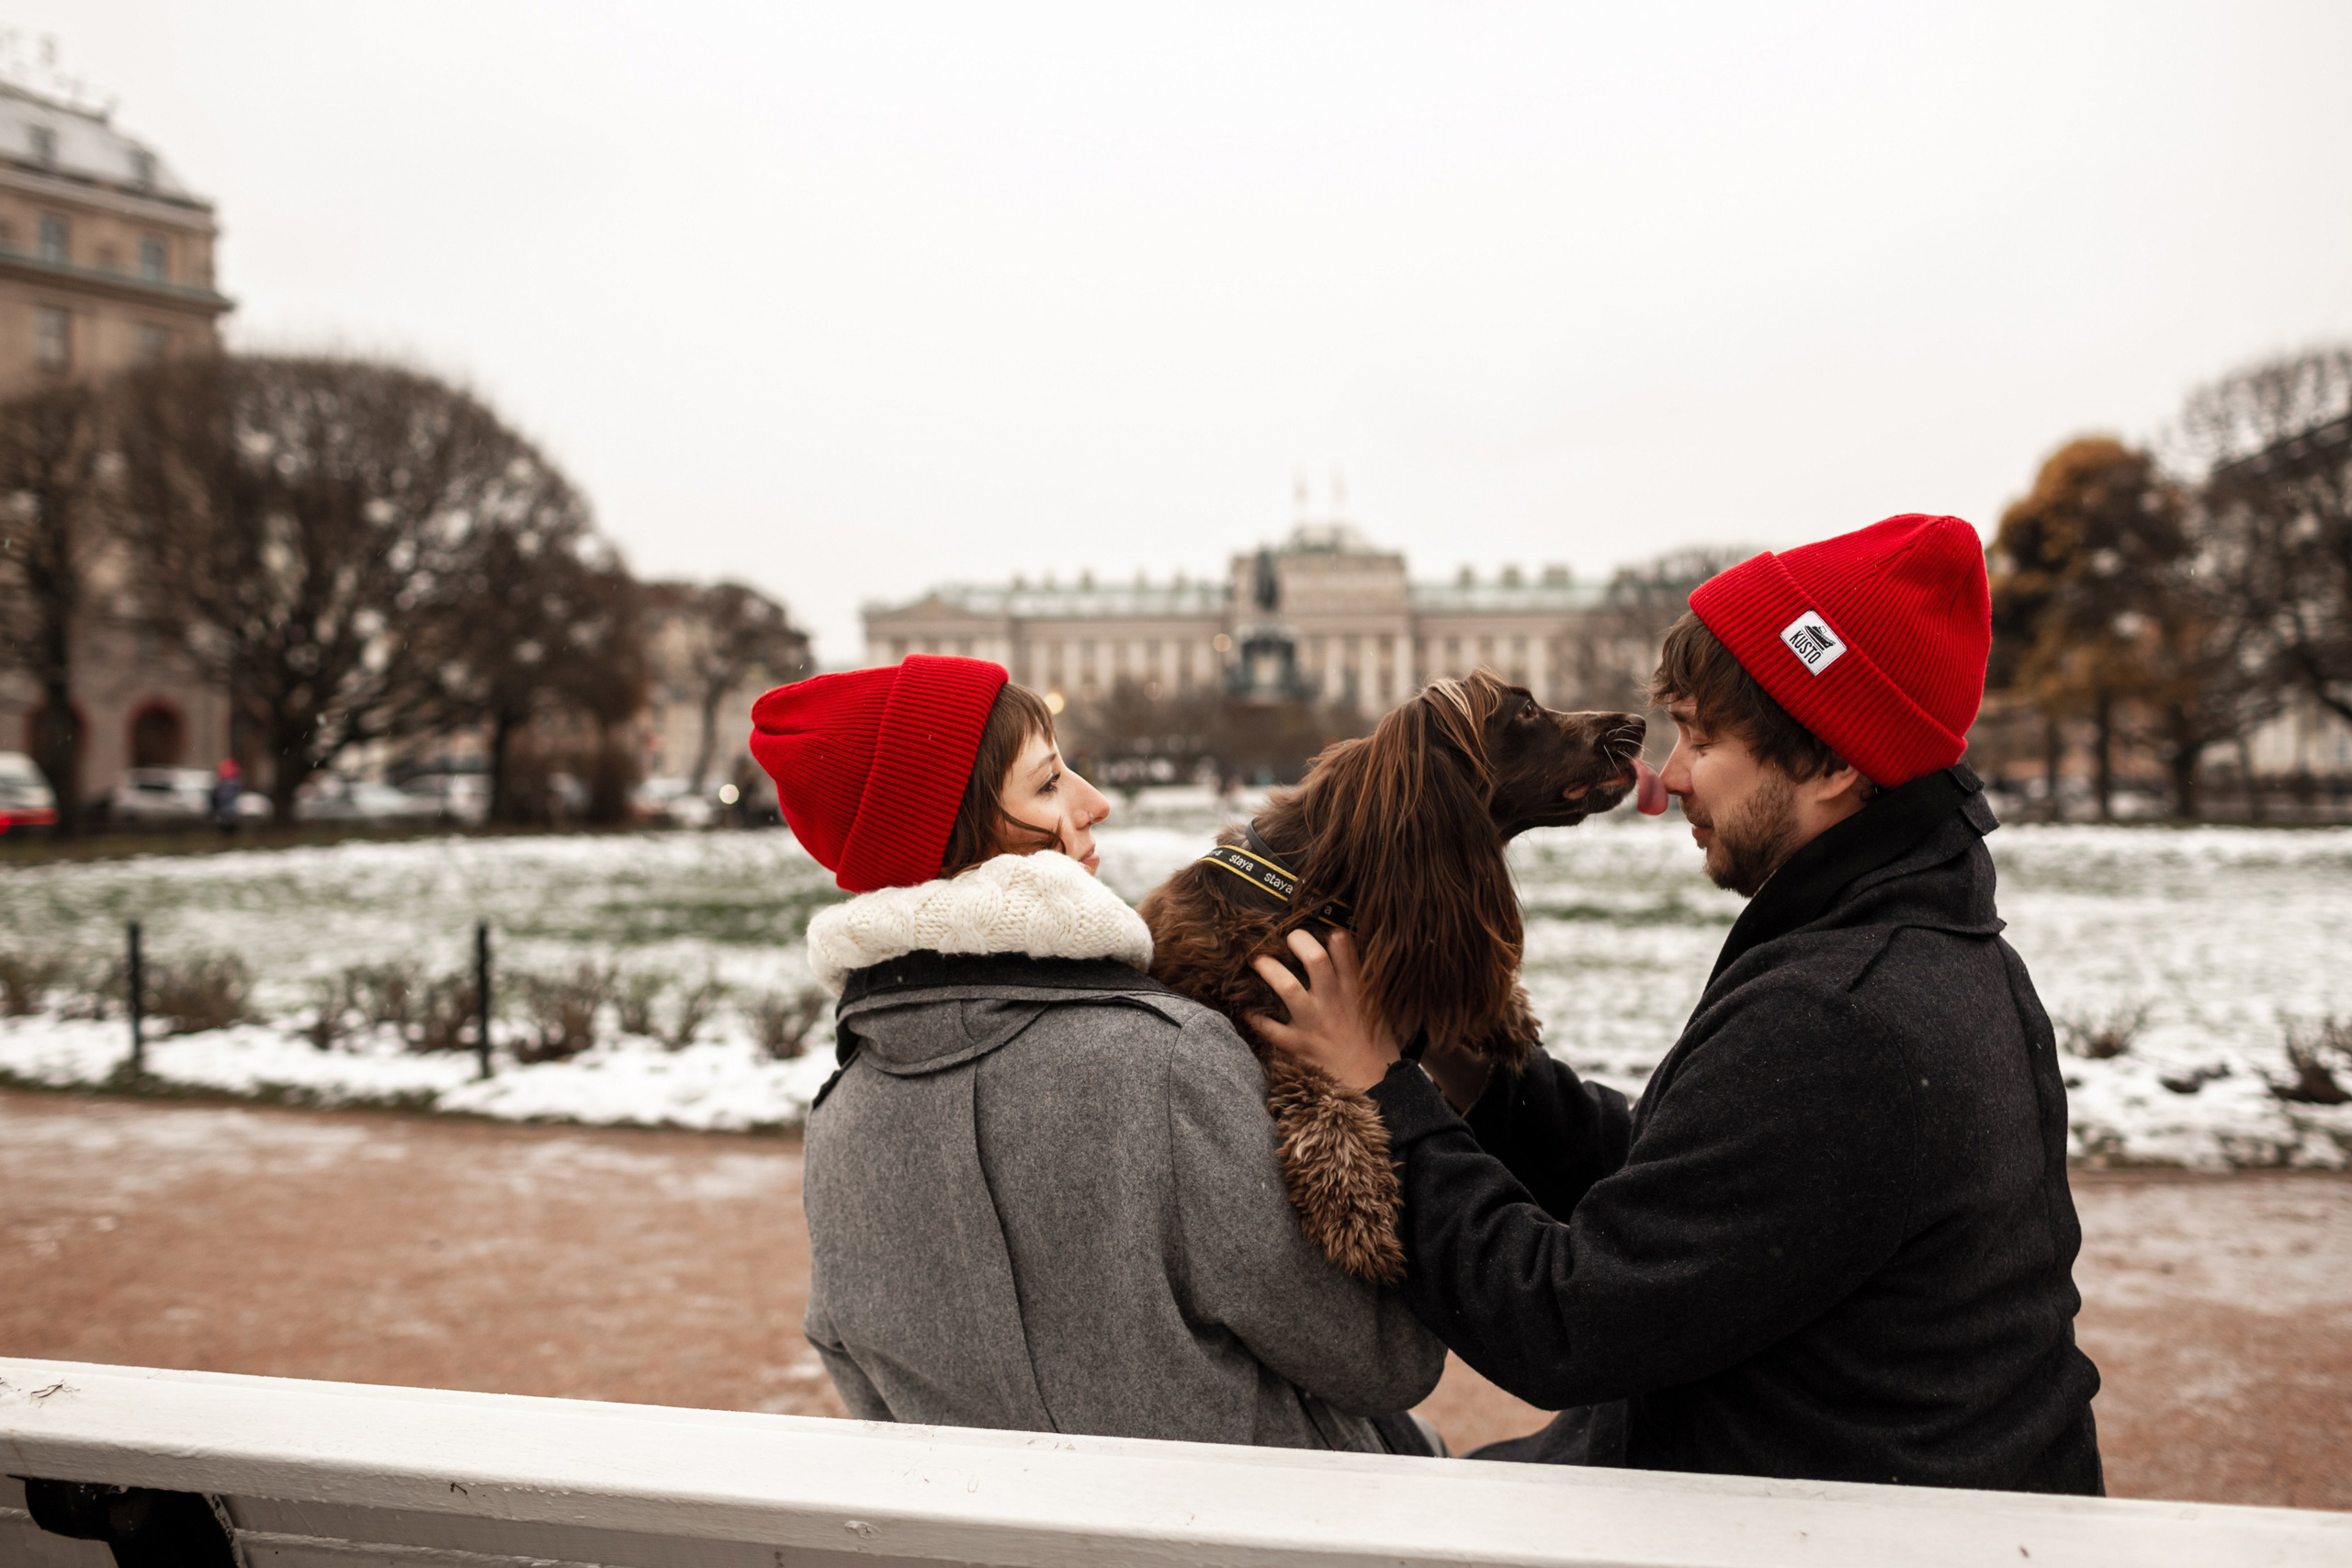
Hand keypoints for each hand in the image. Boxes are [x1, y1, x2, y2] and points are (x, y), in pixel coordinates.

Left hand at [1246, 929, 1401, 1093]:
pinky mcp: (1299, 1045)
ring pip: (1287, 987)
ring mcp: (1314, 1023)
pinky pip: (1270, 1028)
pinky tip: (1247, 1010)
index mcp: (1356, 990)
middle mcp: (1334, 1002)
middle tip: (1286, 938)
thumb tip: (1350, 958)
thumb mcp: (1378, 1010)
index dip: (1330, 932)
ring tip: (1257, 961)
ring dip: (1269, 970)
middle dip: (1297, 941)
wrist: (1375, 1088)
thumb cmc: (1377, 1049)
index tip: (1320, 929)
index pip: (1345, 949)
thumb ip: (1363, 984)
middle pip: (1315, 959)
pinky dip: (1255, 1017)